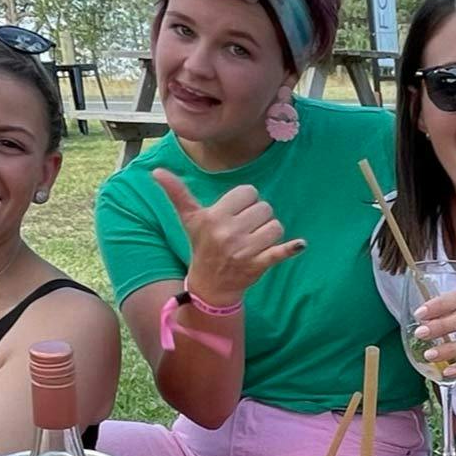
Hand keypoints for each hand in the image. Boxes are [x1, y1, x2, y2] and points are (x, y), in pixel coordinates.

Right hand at [153, 169, 303, 306]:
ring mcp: (244, 250)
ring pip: (275, 226)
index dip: (246, 202)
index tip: (236, 214)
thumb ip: (177, 193)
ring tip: (255, 241)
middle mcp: (228, 233)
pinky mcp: (258, 265)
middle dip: (258, 217)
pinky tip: (299, 245)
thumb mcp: (189, 219)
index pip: (249, 192)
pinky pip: (280, 252)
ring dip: (270, 232)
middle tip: (245, 230)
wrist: (210, 285)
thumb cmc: (202, 246)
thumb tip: (156, 170)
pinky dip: (290, 249)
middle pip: (265, 208)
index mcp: (214, 217)